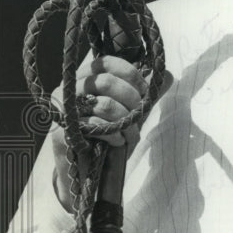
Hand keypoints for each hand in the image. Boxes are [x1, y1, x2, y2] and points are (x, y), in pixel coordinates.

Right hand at [50, 56, 148, 208]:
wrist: (87, 170)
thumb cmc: (108, 136)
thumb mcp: (130, 113)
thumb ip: (146, 95)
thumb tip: (170, 76)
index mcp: (85, 79)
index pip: (106, 62)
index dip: (130, 74)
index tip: (145, 90)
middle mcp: (70, 89)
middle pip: (106, 82)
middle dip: (132, 99)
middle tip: (140, 114)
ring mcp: (64, 109)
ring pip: (104, 105)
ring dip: (126, 122)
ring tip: (132, 135)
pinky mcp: (62, 129)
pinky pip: (95, 126)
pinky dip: (114, 135)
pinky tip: (119, 142)